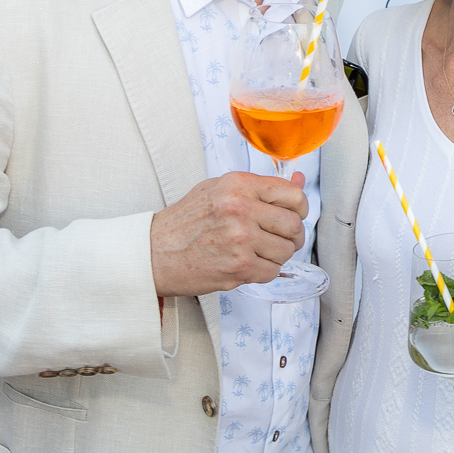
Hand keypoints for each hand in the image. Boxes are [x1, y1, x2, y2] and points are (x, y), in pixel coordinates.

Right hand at [149, 171, 306, 295]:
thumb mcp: (219, 191)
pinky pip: (272, 271)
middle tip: (275, 239)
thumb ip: (260, 188)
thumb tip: (299, 181)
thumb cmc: (185, 222)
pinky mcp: (239, 265)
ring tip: (255, 252)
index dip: (299, 208)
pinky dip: (264, 271)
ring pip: (286, 250)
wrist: (154, 253)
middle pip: (293, 225)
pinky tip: (246, 265)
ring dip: (276, 255)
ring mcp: (241, 238)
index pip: (292, 194)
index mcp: (238, 185)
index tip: (293, 215)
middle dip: (290, 236)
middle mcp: (241, 208)